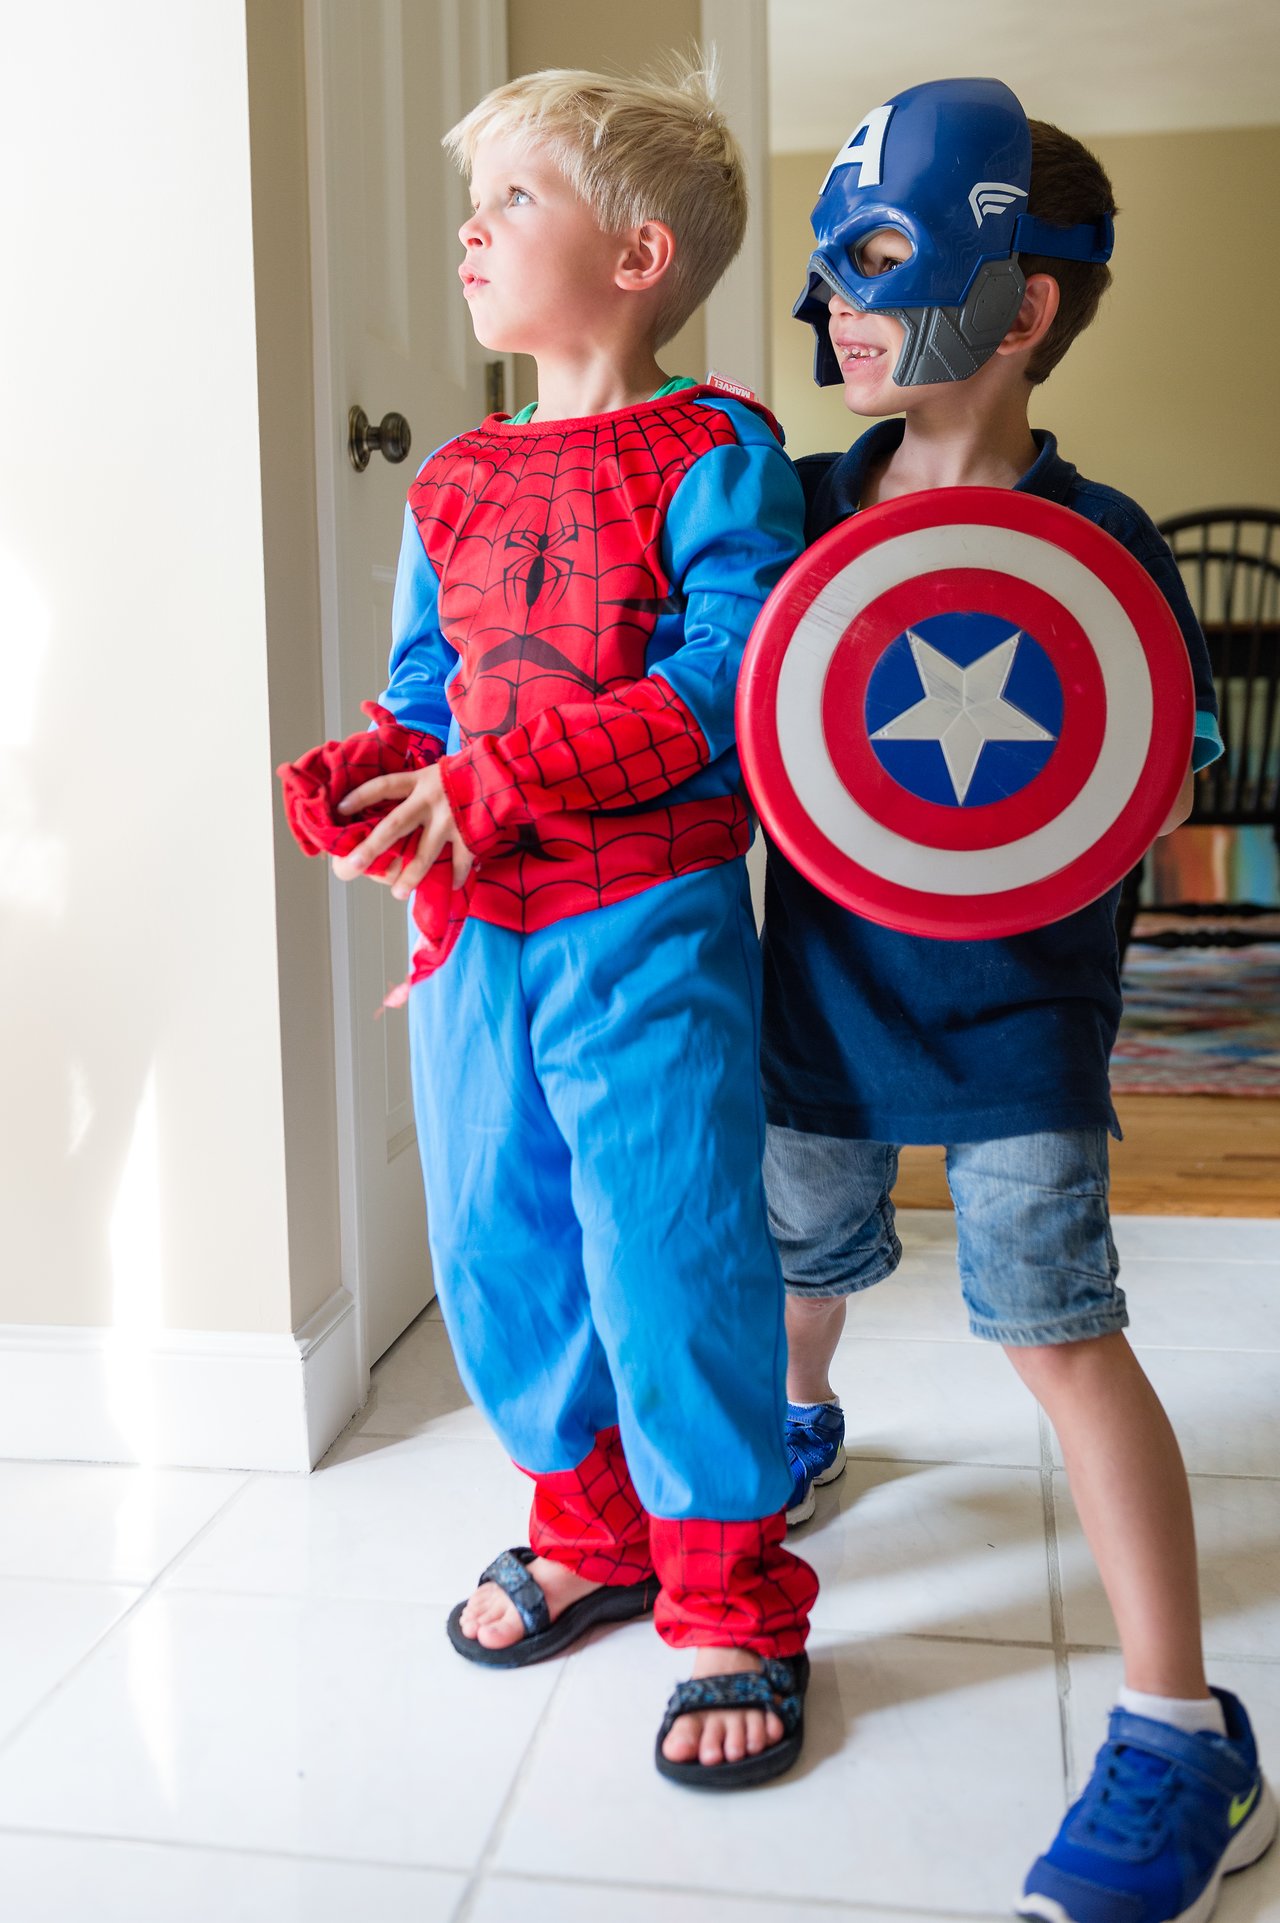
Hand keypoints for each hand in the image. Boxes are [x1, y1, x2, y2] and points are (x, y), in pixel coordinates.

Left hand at [331, 764, 474, 895]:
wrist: (501, 771)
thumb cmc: (461, 775)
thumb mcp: (433, 773)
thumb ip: (414, 789)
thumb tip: (386, 808)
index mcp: (417, 781)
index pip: (382, 787)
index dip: (360, 797)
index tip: (339, 809)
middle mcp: (429, 800)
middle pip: (395, 826)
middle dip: (372, 847)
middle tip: (352, 866)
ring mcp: (449, 819)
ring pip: (425, 853)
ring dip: (410, 876)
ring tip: (397, 893)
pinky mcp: (469, 833)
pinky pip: (460, 860)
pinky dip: (456, 875)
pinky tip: (451, 886)